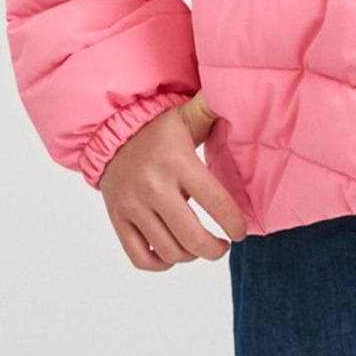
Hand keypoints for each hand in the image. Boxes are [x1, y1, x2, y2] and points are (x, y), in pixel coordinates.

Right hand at [99, 90, 246, 270]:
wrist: (108, 132)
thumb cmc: (157, 127)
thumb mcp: (186, 114)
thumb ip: (214, 108)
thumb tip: (247, 92)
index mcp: (178, 162)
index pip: (216, 204)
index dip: (235, 224)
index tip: (241, 231)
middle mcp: (154, 186)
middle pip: (192, 238)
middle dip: (215, 250)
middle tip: (223, 245)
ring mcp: (133, 205)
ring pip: (169, 251)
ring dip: (191, 256)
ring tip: (199, 246)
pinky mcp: (118, 218)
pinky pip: (140, 257)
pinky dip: (161, 263)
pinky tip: (173, 253)